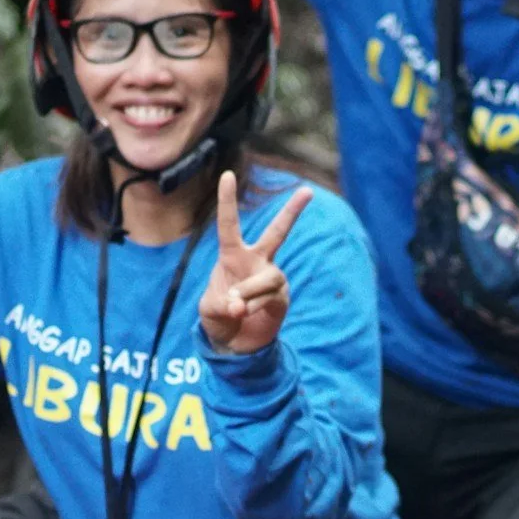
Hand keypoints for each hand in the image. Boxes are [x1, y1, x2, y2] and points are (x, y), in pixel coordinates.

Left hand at [198, 174, 311, 354]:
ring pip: (267, 277)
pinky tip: (246, 313)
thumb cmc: (219, 317)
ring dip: (249, 292)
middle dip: (292, 212)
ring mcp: (272, 278)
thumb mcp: (209, 309)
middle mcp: (257, 261)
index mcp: (233, 256)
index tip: (227, 175)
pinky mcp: (281, 297)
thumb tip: (239, 305)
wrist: (235, 343)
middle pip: (277, 232)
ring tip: (236, 308)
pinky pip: (270, 296)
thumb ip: (221, 304)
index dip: (227, 200)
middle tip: (308, 191)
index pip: (229, 224)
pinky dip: (254, 306)